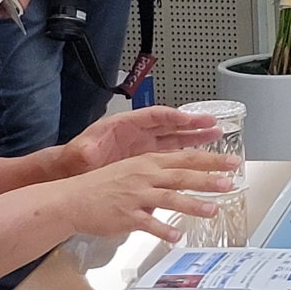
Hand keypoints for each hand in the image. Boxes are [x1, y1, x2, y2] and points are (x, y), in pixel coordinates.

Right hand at [57, 149, 239, 242]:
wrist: (74, 198)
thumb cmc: (103, 186)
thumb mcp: (133, 171)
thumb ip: (158, 175)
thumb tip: (180, 180)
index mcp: (149, 163)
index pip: (186, 158)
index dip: (210, 160)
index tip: (231, 161)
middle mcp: (145, 176)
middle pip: (183, 175)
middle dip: (209, 177)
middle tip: (231, 181)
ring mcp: (136, 196)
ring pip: (170, 198)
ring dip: (193, 203)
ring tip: (213, 209)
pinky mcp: (127, 216)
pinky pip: (149, 224)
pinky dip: (164, 230)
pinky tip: (177, 237)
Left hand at [65, 107, 222, 173]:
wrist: (74, 172)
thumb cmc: (77, 158)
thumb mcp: (82, 152)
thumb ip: (87, 149)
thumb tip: (88, 150)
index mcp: (125, 125)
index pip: (153, 117)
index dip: (172, 116)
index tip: (188, 118)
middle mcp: (138, 133)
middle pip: (170, 124)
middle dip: (192, 123)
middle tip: (213, 123)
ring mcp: (144, 147)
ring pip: (175, 138)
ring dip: (194, 136)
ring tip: (216, 134)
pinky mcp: (146, 160)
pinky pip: (170, 154)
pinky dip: (185, 153)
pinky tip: (200, 156)